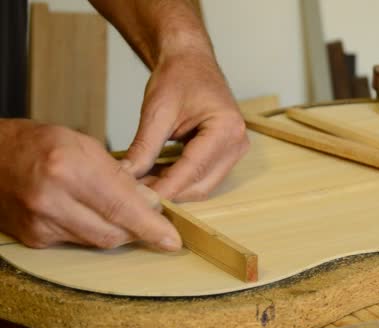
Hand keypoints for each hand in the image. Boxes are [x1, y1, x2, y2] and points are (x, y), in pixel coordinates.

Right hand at [0, 120, 181, 250]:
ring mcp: (40, 224)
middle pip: (113, 232)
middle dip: (139, 230)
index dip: (151, 226)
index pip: (121, 207)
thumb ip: (120, 175)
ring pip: (98, 241)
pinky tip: (95, 215)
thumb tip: (150, 201)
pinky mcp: (34, 239)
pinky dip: (94, 230)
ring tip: (124, 212)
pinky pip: (78, 243)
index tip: (172, 239)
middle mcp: (52, 200)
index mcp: (68, 169)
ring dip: (119, 230)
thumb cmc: (37, 144)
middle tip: (154, 220)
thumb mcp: (84, 144)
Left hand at [122, 48, 248, 201]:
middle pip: (201, 185)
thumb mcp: (157, 111)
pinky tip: (155, 178)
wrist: (190, 61)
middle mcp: (237, 143)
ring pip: (202, 186)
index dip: (164, 188)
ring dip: (173, 189)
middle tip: (133, 194)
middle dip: (168, 192)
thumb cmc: (179, 76)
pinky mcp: (226, 155)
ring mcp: (235, 150)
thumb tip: (126, 177)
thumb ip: (144, 147)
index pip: (193, 169)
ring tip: (141, 185)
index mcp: (226, 128)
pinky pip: (203, 178)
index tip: (137, 200)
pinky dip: (179, 181)